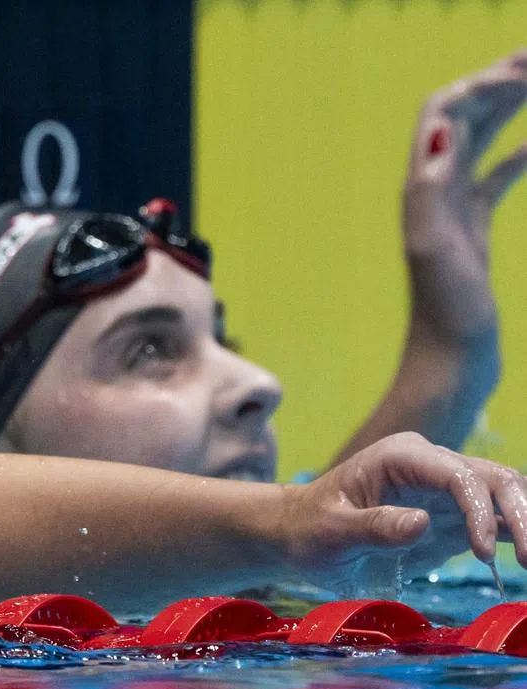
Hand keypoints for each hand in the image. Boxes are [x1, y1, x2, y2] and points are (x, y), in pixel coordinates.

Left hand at [282, 432, 526, 583]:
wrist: (298, 534)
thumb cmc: (309, 527)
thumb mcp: (331, 531)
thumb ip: (374, 526)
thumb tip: (422, 522)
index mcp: (401, 457)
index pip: (458, 474)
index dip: (479, 510)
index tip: (483, 552)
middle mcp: (430, 465)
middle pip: (494, 479)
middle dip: (521, 515)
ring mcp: (444, 490)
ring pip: (503, 495)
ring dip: (524, 523)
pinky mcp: (451, 518)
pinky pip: (495, 520)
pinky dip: (516, 534)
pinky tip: (524, 558)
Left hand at [403, 51, 526, 340]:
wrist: (451, 360)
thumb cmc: (445, 314)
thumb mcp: (436, 249)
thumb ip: (431, 193)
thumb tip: (437, 137)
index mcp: (423, 188)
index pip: (441, 114)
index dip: (478, 86)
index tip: (523, 75)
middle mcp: (432, 191)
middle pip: (462, 118)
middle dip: (496, 82)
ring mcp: (454, 209)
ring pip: (482, 142)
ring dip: (508, 107)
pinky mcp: (473, 230)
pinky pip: (494, 178)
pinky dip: (515, 152)